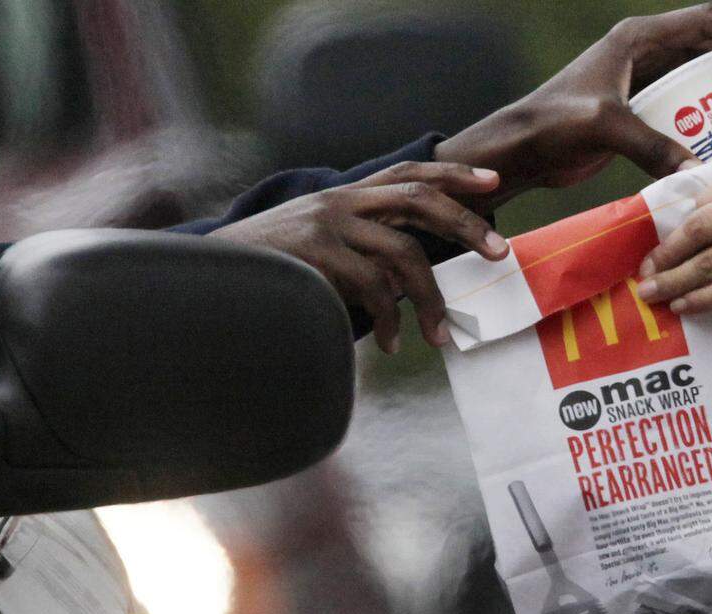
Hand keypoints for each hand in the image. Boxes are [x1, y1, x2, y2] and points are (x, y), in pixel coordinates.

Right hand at [210, 161, 505, 352]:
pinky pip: (373, 288)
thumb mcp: (316, 241)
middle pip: (419, 199)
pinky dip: (391, 320)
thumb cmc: (272, 267)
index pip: (409, 173)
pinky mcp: (317, 255)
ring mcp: (328, 225)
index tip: (493, 182)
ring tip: (441, 334)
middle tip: (499, 251)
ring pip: (403, 253)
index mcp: (345, 195)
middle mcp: (340, 201)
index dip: (453, 174)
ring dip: (430, 297)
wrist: (212, 272)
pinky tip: (395, 343)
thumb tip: (407, 278)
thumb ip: (358, 245)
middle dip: (465, 223)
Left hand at [435, 4, 711, 205]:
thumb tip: (696, 172)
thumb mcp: (605, 127)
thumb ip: (650, 145)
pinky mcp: (636, 112)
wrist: (520, 151)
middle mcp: (642, 53)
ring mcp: (640, 82)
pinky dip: (707, 122)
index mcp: (637, 38)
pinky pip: (683, 109)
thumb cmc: (552, 124)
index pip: (708, 22)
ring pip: (700, 80)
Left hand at [635, 166, 711, 312]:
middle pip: (700, 233)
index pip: (706, 203)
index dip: (678, 226)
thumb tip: (688, 210)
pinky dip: (700, 300)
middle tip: (644, 271)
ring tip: (650, 293)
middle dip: (665, 254)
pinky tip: (681, 305)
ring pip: (709, 266)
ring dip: (672, 282)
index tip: (660, 242)